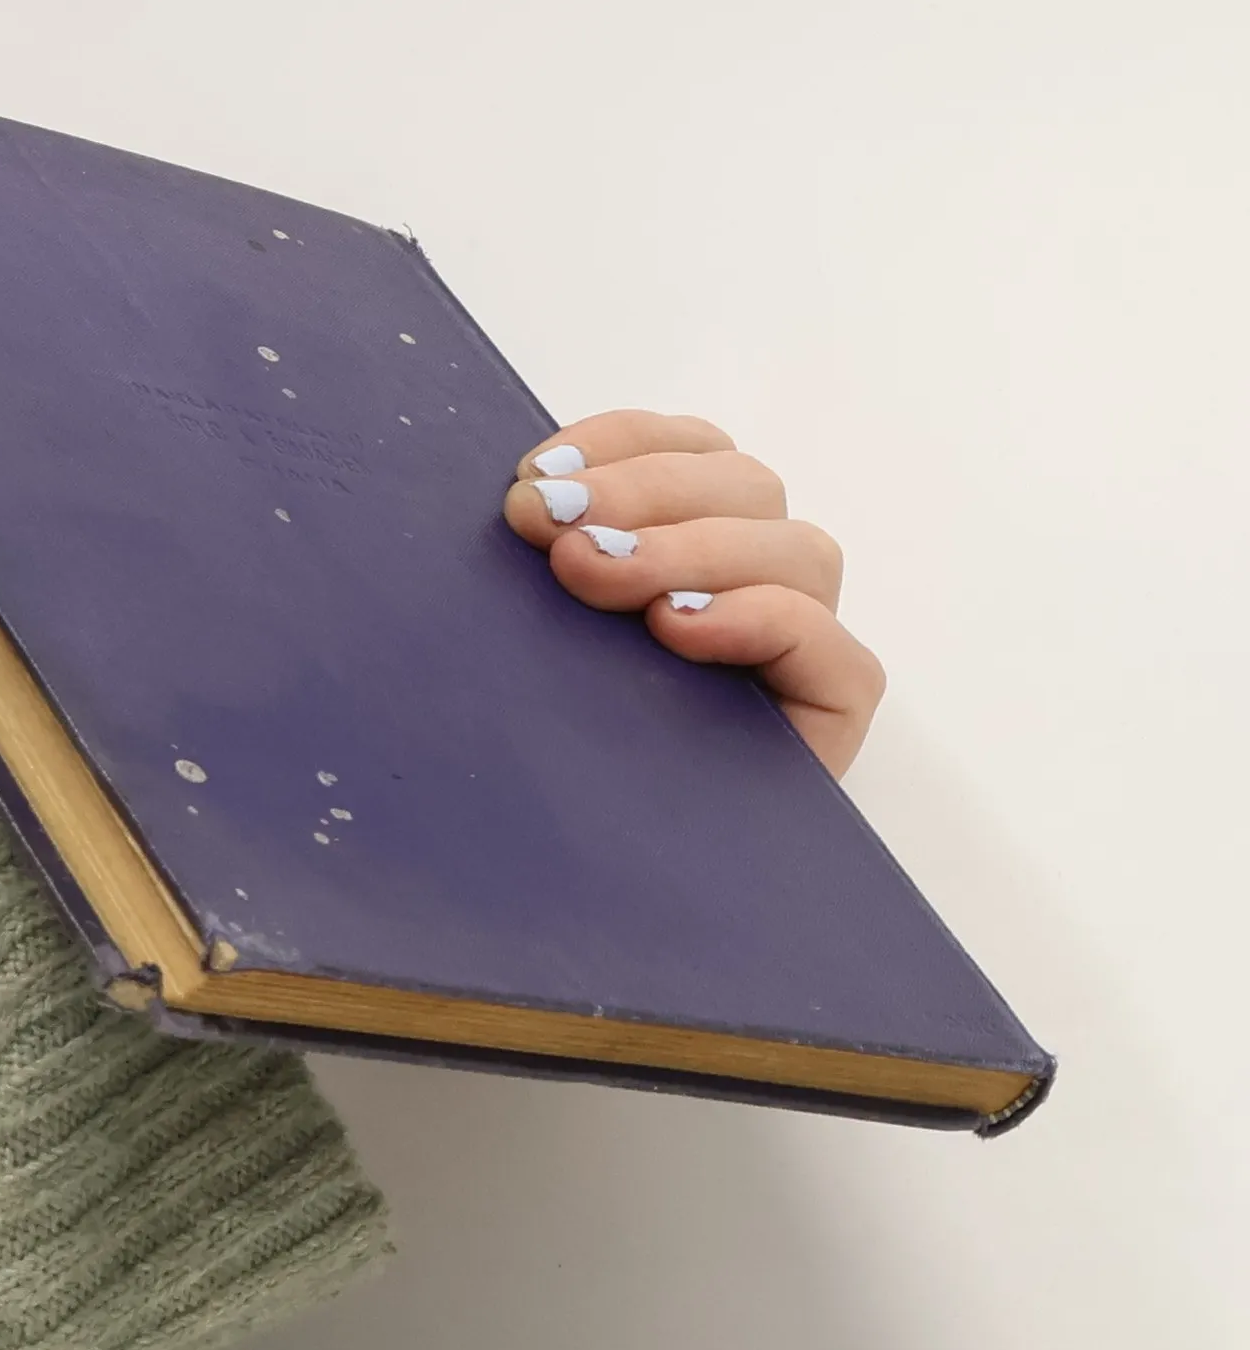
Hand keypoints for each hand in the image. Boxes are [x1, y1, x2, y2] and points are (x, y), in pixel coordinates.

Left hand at [503, 410, 884, 776]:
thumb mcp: (522, 646)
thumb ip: (538, 565)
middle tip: (544, 524)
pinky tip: (678, 630)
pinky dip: (762, 620)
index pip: (690, 452)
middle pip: (744, 487)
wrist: (561, 908)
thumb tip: (514, 498)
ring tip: (594, 572)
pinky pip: (836, 651)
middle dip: (638, 490)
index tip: (532, 470)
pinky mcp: (828, 722)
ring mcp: (796, 654)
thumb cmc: (533, 765)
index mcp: (686, 545)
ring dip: (689, 544)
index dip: (622, 442)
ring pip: (795, 550)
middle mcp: (751, 588)